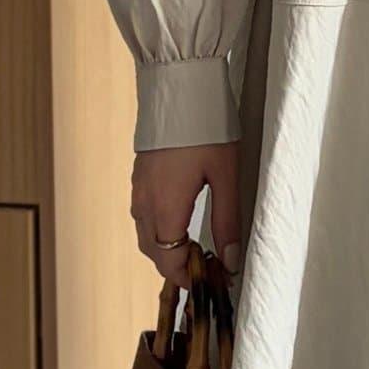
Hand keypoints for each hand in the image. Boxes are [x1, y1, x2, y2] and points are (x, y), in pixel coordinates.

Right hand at [130, 141, 240, 287]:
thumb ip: (227, 220)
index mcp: (165, 208)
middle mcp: (145, 203)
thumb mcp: (226, 176)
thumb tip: (230, 260)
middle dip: (177, 268)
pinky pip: (143, 215)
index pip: (169, 261)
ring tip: (196, 250)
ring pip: (145, 235)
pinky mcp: (139, 175)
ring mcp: (138, 188)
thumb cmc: (207, 129)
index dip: (188, 278)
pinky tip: (179, 223)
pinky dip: (158, 230)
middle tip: (207, 270)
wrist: (179, 87)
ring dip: (166, 250)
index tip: (211, 281)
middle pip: (154, 252)